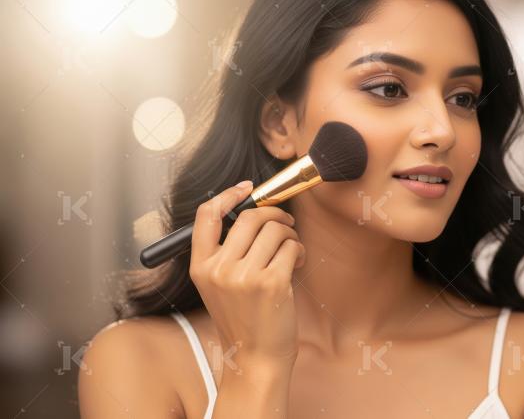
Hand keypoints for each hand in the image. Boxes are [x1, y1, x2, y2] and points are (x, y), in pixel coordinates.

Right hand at [189, 180, 305, 374]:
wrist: (255, 359)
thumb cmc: (243, 320)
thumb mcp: (219, 286)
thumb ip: (226, 252)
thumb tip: (253, 212)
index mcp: (200, 267)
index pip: (206, 215)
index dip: (228, 195)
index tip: (248, 189)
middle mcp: (218, 269)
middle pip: (249, 217)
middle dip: (274, 214)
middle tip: (285, 224)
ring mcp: (244, 276)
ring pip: (274, 230)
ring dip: (290, 234)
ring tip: (292, 250)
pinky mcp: (271, 283)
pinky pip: (292, 247)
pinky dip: (300, 250)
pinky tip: (298, 264)